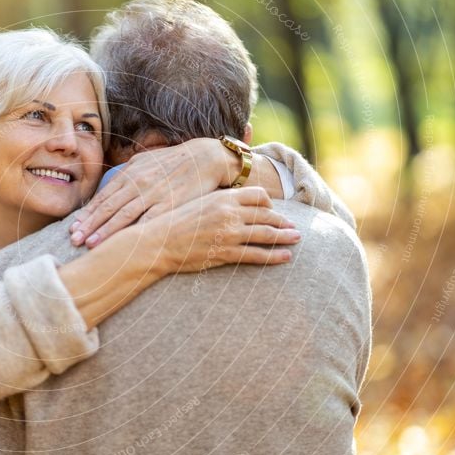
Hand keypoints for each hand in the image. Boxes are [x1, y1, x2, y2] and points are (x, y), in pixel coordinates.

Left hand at [70, 138, 243, 247]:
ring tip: (90, 244)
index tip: (74, 226)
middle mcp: (138, 183)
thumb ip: (128, 173)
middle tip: (73, 240)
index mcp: (131, 173)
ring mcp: (154, 194)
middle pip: (108, 207)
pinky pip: (148, 221)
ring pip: (123, 215)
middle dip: (89, 225)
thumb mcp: (147, 160)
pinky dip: (133, 233)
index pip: (103, 196)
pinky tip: (123, 244)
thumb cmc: (175, 161)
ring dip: (105, 231)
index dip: (87, 213)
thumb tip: (109, 185)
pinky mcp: (170, 204)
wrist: (206, 158)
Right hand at [148, 187, 298, 273]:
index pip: (258, 196)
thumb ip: (217, 202)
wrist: (158, 242)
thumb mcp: (197, 202)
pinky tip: (284, 257)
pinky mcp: (226, 253)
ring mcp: (229, 233)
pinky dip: (273, 257)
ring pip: (266, 234)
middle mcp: (230, 213)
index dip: (269, 204)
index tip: (273, 211)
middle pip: (266, 215)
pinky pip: (256, 254)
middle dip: (283, 222)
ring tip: (296, 239)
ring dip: (284, 237)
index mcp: (223, 198)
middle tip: (294, 227)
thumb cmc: (174, 223)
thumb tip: (230, 203)